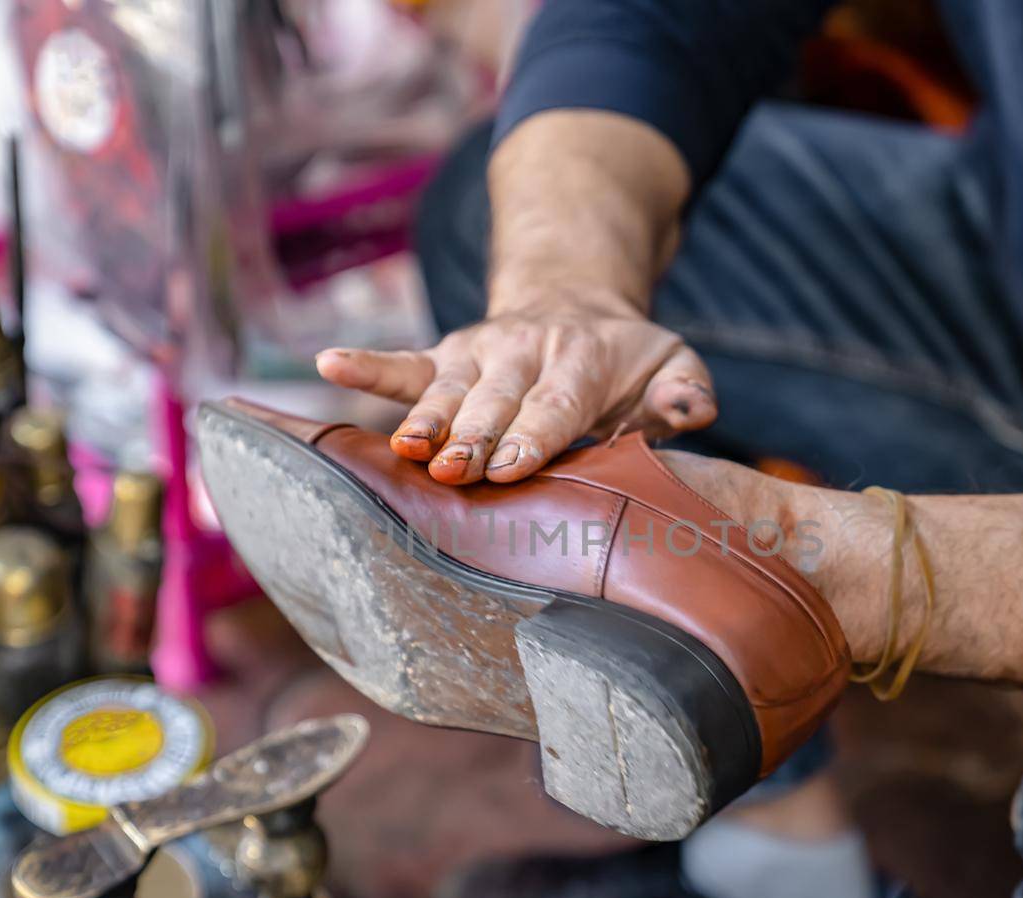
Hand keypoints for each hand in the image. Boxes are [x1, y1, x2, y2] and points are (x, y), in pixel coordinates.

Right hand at [316, 301, 716, 483]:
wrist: (577, 302)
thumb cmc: (627, 359)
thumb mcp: (673, 362)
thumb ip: (687, 388)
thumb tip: (694, 410)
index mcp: (582, 360)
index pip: (555, 406)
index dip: (532, 437)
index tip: (509, 468)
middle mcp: (525, 351)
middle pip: (494, 401)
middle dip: (475, 437)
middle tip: (457, 471)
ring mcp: (479, 352)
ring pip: (447, 389)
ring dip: (426, 421)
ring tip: (406, 448)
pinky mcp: (445, 357)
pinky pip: (403, 364)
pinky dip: (366, 365)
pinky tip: (328, 364)